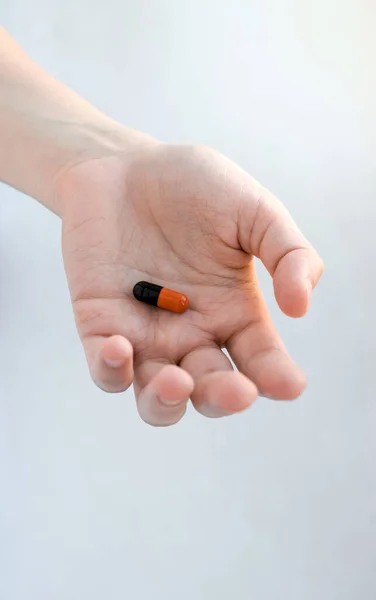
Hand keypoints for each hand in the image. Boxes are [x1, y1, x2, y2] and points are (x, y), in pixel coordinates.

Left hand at [58, 135, 322, 425]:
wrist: (125, 166)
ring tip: (177, 381)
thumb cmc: (195, 187)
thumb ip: (288, 252)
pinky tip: (121, 347)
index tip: (290, 384)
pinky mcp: (102, 326)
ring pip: (158, 399)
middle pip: (210, 391)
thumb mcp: (254, 210)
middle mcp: (193, 334)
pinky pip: (107, 369)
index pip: (261, 362)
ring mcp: (146, 335)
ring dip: (167, 402)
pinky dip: (113, 370)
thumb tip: (300, 307)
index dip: (277, 379)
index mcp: (235, 313)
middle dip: (225, 398)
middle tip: (238, 391)